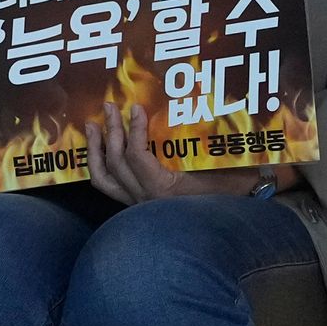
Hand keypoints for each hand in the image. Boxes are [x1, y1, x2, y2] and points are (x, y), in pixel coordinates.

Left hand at [84, 99, 234, 204]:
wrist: (234, 218)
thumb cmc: (231, 187)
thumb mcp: (215, 163)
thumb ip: (195, 143)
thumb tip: (182, 109)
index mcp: (163, 190)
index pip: (136, 157)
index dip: (134, 130)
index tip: (137, 108)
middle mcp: (145, 200)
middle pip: (115, 164)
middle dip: (111, 132)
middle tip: (109, 107)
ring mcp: (138, 204)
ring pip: (104, 180)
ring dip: (95, 151)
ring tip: (92, 127)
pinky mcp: (138, 205)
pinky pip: (111, 186)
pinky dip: (101, 166)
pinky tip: (99, 150)